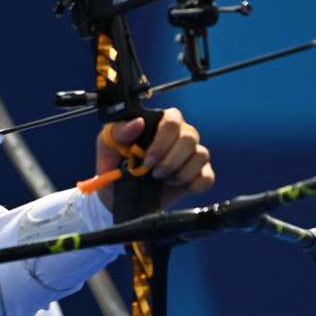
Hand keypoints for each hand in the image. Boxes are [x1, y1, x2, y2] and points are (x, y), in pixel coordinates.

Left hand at [95, 108, 213, 210]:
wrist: (117, 195)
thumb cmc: (113, 165)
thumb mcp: (107, 146)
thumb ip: (119, 131)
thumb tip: (139, 122)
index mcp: (158, 123)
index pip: (173, 119)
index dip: (162, 141)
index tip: (147, 160)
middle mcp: (178, 136)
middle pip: (190, 137)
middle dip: (170, 159)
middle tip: (153, 174)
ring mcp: (191, 155)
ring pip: (201, 155)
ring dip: (180, 172)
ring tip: (162, 180)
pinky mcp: (198, 175)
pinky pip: (207, 177)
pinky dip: (193, 184)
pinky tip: (176, 186)